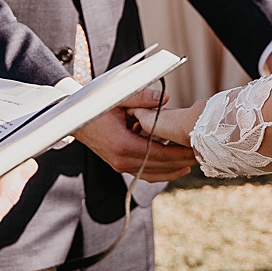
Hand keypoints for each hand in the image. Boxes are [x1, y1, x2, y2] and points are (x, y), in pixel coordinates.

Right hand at [74, 87, 195, 181]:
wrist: (71, 117)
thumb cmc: (94, 105)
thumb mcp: (117, 97)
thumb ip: (142, 98)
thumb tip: (165, 99)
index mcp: (123, 144)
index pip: (159, 154)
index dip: (179, 153)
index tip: (196, 150)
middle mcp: (121, 159)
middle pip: (158, 167)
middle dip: (180, 162)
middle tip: (200, 157)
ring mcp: (118, 164)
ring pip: (150, 174)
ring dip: (170, 170)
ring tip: (189, 164)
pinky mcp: (118, 163)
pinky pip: (142, 172)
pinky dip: (158, 170)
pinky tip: (171, 166)